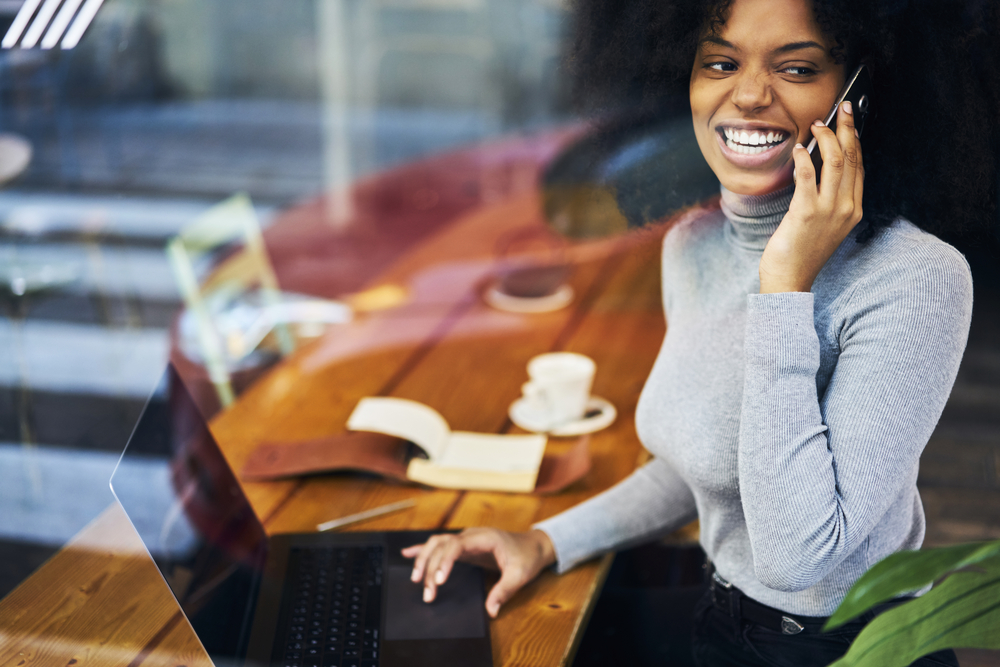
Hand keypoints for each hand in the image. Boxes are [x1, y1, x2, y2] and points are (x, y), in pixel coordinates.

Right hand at [401, 528, 555, 617]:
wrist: (533, 545)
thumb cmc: (527, 557)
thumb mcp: (520, 575)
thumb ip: (504, 591)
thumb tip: (491, 610)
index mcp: (484, 538)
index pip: (456, 545)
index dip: (444, 561)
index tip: (439, 580)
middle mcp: (471, 535)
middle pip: (442, 546)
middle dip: (431, 568)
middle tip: (428, 593)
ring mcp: (466, 539)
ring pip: (437, 544)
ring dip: (424, 559)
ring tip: (416, 579)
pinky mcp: (464, 546)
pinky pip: (440, 545)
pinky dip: (423, 549)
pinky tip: (408, 553)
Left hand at [759, 101, 864, 292]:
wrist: (790, 279)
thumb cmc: (802, 252)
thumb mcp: (824, 224)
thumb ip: (828, 198)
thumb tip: (819, 165)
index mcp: (853, 210)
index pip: (859, 167)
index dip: (855, 140)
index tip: (849, 120)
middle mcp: (846, 208)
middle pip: (852, 159)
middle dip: (847, 129)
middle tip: (841, 109)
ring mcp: (828, 211)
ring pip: (835, 162)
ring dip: (826, 138)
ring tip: (816, 125)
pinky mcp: (805, 213)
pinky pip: (807, 176)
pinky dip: (804, 158)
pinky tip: (798, 148)